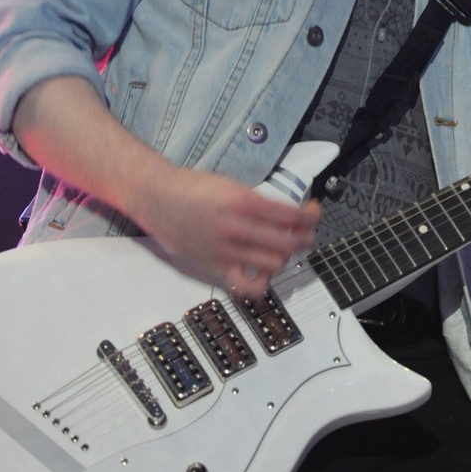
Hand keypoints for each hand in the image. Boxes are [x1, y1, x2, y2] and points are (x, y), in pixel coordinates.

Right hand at [132, 164, 320, 297]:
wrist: (157, 197)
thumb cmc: (192, 188)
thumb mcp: (232, 185)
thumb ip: (259, 202)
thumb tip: (288, 214)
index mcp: (244, 201)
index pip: (292, 215)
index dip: (311, 216)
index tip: (313, 212)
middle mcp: (237, 228)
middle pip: (289, 242)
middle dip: (305, 237)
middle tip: (306, 232)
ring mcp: (226, 250)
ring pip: (275, 263)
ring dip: (287, 256)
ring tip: (284, 248)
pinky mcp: (215, 266)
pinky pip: (247, 287)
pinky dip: (262, 283)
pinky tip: (264, 271)